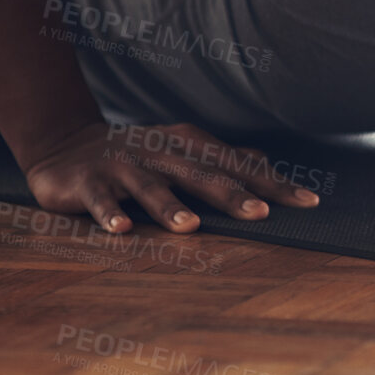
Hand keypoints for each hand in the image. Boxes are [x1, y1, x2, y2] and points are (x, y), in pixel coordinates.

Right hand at [20, 121, 319, 233]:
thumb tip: (266, 163)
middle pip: (202, 174)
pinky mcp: (88, 182)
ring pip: (151, 187)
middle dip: (232, 194)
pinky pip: (101, 201)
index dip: (273, 184)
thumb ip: (222, 160)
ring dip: (169, 207)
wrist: (65, 146)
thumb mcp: (181, 152)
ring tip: (191, 227)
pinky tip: (121, 230)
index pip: (239, 166)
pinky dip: (110, 214)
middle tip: (262, 214)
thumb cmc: (140, 156)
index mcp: (189, 144)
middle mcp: (161, 151)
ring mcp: (124, 165)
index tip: (308, 203)